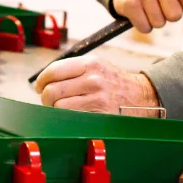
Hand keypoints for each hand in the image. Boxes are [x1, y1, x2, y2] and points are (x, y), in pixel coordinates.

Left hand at [34, 55, 160, 116]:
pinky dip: (67, 119)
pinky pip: (72, 119)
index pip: (54, 71)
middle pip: (52, 91)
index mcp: (90, 63)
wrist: (143, 96)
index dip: (41, 81)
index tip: (39, 87)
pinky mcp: (100, 115)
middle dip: (46, 98)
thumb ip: (73, 69)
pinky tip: (71, 116)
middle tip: (49, 101)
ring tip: (61, 109)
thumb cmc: (114, 82)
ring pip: (59, 107)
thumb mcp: (97, 66)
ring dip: (55, 110)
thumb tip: (44, 81)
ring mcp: (97, 98)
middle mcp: (93, 79)